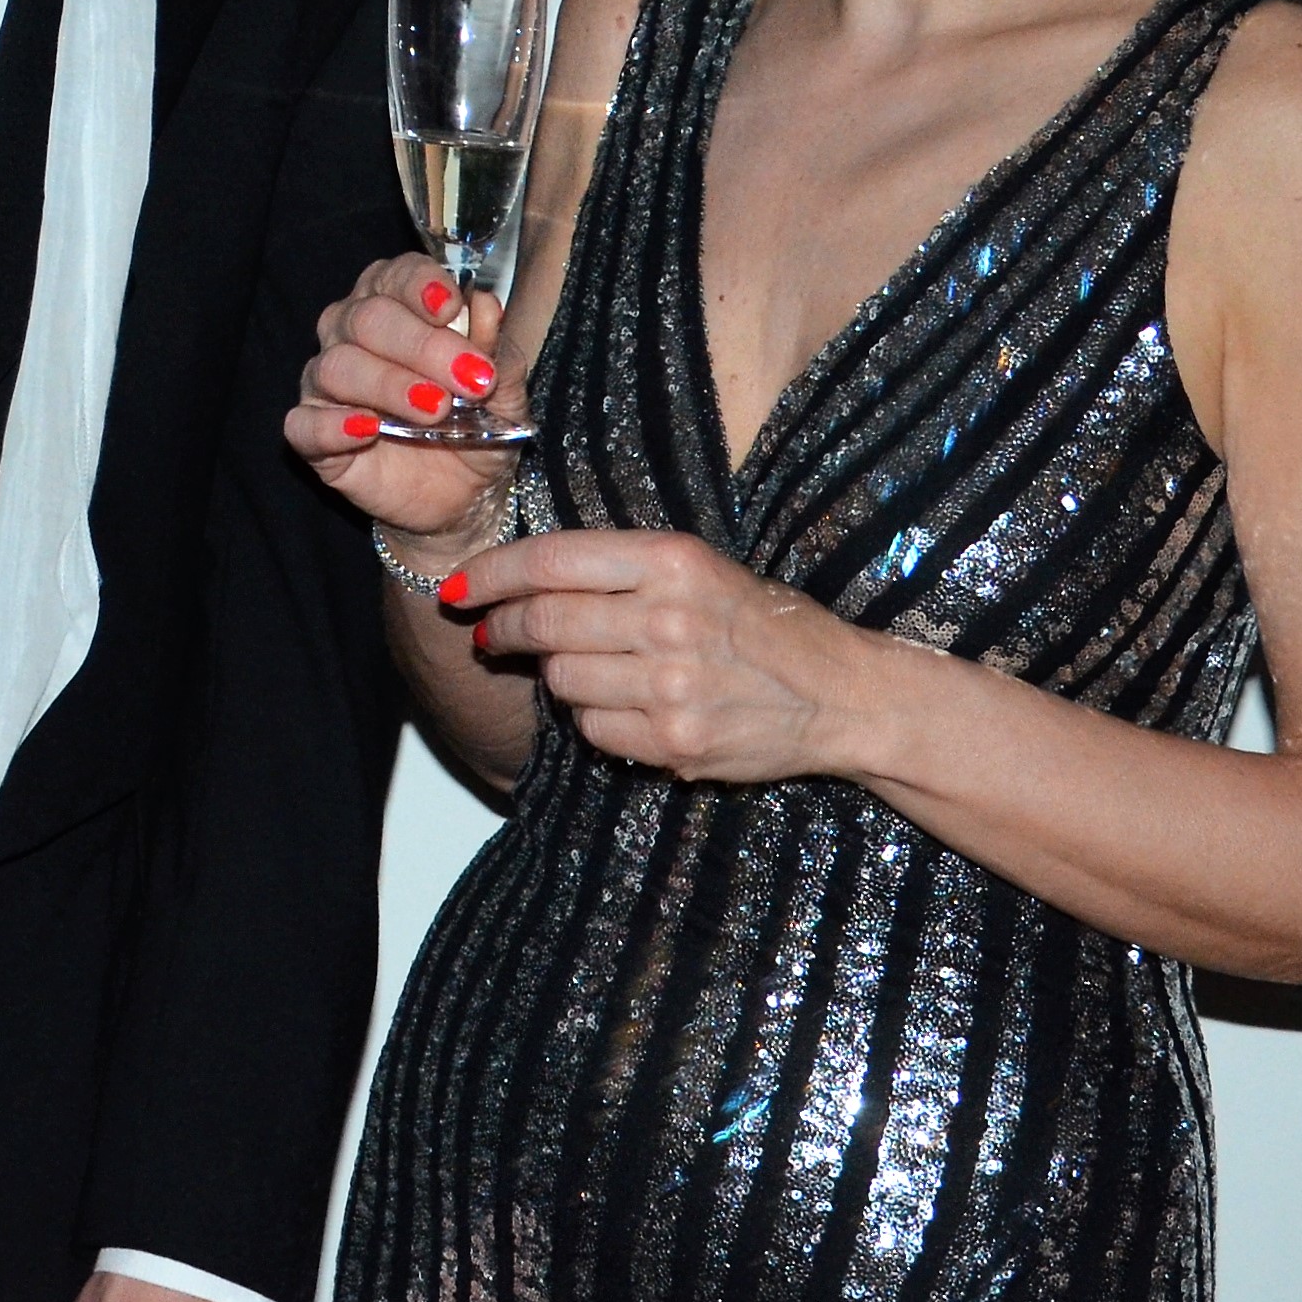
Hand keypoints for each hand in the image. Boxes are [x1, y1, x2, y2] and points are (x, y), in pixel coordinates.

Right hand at [286, 253, 516, 561]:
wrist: (464, 494)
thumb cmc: (478, 425)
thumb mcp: (504, 393)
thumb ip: (496, 352)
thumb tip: (488, 306)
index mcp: (398, 303)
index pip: (397, 276)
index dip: (421, 286)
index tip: (452, 309)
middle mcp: (352, 332)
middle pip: (368, 318)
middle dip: (422, 346)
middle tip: (470, 380)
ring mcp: (326, 382)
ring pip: (338, 366)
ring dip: (390, 385)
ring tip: (437, 410)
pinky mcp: (311, 432)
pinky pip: (304, 423)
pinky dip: (333, 425)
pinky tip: (369, 430)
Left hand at [455, 529, 882, 783]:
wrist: (839, 693)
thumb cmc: (762, 624)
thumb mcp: (697, 568)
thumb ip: (616, 570)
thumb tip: (519, 583)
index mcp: (671, 560)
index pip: (550, 560)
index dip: (492, 574)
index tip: (461, 587)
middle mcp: (667, 618)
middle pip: (543, 621)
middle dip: (504, 627)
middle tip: (492, 631)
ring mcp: (670, 685)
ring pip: (561, 679)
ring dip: (558, 675)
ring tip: (590, 667)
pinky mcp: (675, 741)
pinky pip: (592, 729)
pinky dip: (594, 719)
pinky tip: (626, 705)